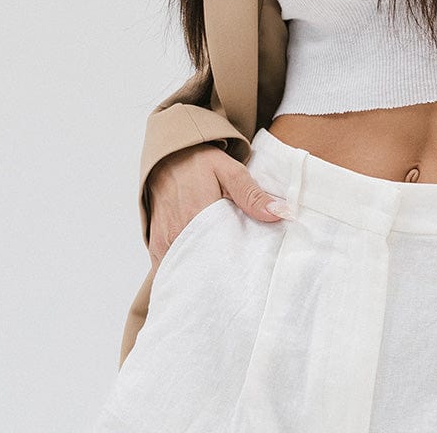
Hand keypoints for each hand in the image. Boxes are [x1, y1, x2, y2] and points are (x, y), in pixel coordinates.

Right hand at [146, 143, 290, 269]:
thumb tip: (280, 213)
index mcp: (197, 214)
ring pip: (187, 270)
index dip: (236, 266)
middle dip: (221, 274)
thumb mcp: (230, 171)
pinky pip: (171, 267)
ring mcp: (163, 242)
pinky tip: (201, 272)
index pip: (221, 253)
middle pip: (204, 267)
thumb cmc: (200, 163)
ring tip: (222, 277)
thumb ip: (253, 194)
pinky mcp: (156, 246)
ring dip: (203, 274)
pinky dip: (186, 272)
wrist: (168, 158)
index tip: (251, 272)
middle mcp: (177, 233)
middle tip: (239, 278)